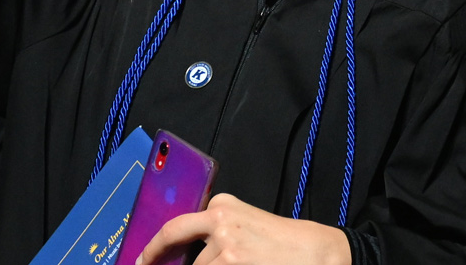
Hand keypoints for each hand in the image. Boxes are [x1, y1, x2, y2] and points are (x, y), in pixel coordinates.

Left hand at [135, 194, 350, 264]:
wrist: (322, 253)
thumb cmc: (289, 241)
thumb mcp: (248, 222)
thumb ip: (216, 230)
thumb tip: (183, 251)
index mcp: (222, 205)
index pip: (175, 229)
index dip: (154, 249)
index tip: (143, 260)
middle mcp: (220, 223)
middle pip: (190, 261)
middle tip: (198, 263)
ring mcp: (226, 250)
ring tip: (248, 262)